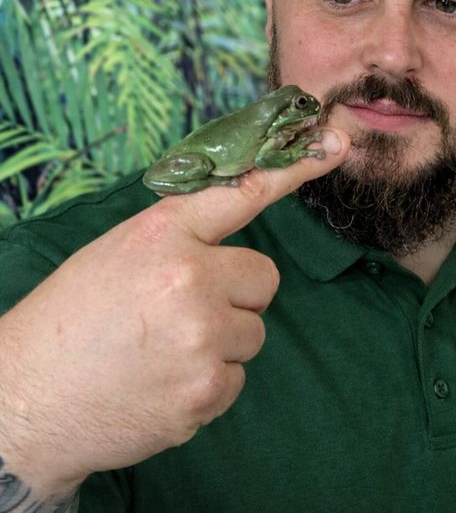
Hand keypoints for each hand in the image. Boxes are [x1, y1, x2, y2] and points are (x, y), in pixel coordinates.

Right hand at [0, 129, 349, 497]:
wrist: (26, 399)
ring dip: (221, 344)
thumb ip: (180, 239)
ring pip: (253, 333)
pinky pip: (235, 379)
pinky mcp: (206, 391)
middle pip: (264, 279)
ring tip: (163, 352)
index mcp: (163, 234)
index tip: (336, 144)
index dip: (293, 169)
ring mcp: (202, 337)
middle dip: (236, 296)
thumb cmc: (70, 319)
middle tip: (182, 313)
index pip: (241, 192)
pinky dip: (208, 385)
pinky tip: (163, 384)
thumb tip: (229, 240)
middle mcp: (190, 278)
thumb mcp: (119, 253)